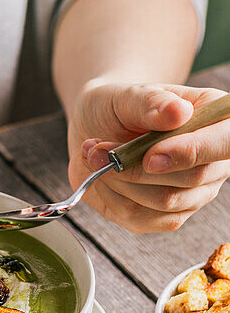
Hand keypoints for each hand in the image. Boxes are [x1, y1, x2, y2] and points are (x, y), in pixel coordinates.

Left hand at [67, 81, 229, 232]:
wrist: (95, 127)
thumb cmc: (118, 107)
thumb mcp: (127, 95)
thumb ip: (151, 102)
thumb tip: (177, 112)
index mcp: (216, 121)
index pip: (226, 143)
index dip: (192, 152)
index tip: (150, 156)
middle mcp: (213, 162)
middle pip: (193, 178)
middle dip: (138, 168)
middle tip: (100, 149)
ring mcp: (193, 193)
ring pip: (165, 202)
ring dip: (120, 181)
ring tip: (95, 154)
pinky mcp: (166, 215)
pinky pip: (142, 218)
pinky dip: (112, 197)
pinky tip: (101, 175)